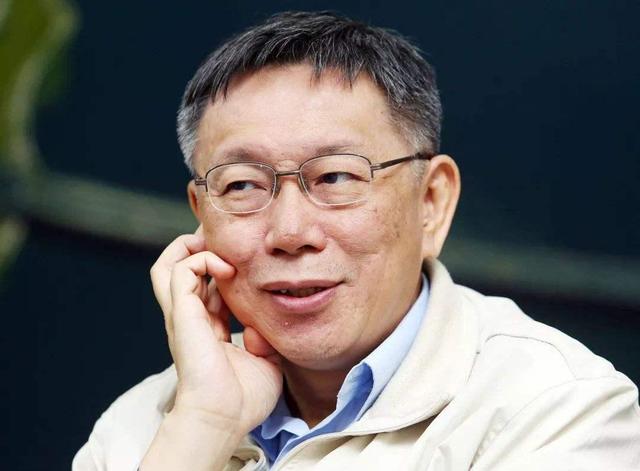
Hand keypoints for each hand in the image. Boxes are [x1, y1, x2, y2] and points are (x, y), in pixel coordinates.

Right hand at [149, 226, 282, 436]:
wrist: (225, 417)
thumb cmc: (244, 398)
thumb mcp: (264, 360)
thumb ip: (263, 338)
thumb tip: (261, 323)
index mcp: (209, 328)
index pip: (207, 286)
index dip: (223, 268)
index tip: (247, 259)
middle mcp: (191, 318)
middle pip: (179, 269)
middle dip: (200, 247)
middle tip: (226, 240)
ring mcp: (183, 314)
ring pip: (168, 264)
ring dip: (192, 247)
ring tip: (217, 244)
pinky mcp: (181, 313)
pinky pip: (179, 271)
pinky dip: (202, 260)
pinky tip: (227, 269)